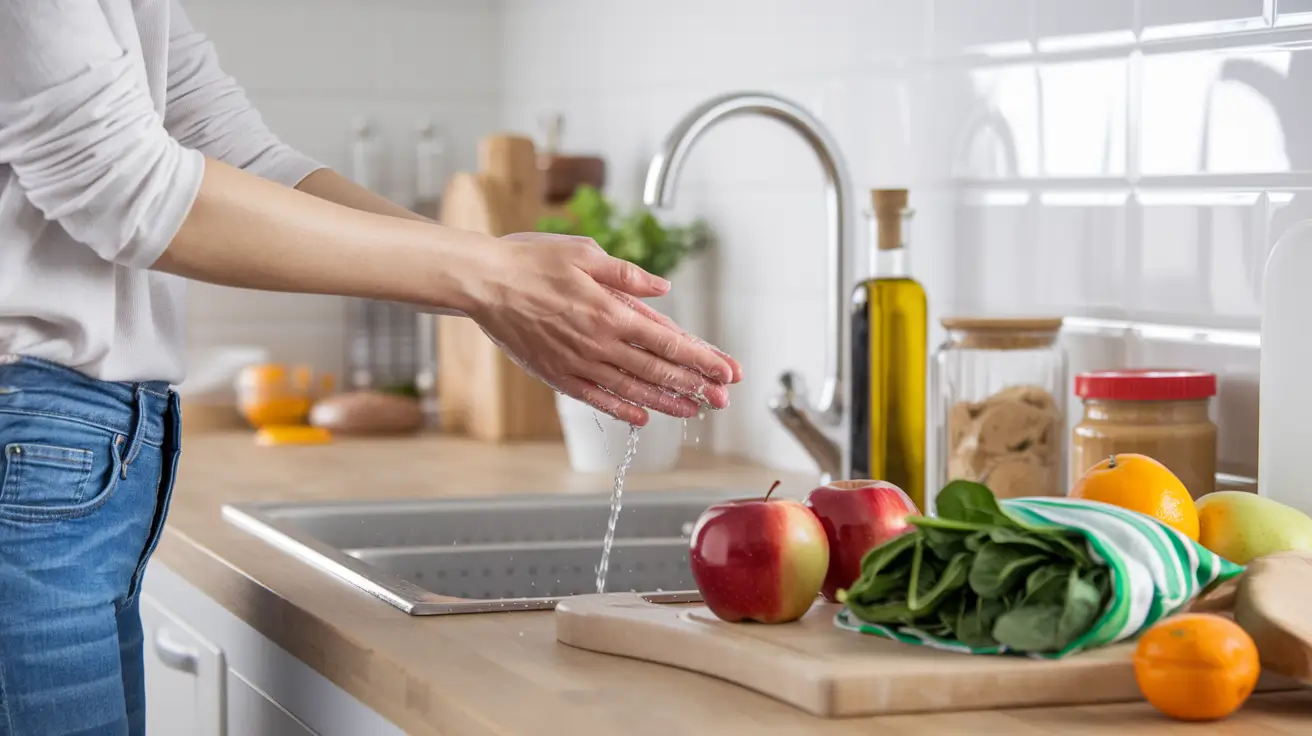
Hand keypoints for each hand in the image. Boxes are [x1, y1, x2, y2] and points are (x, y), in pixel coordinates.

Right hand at [465, 233, 741, 425]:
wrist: (483, 282)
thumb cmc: (532, 260)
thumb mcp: (586, 253)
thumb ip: (628, 276)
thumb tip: (663, 288)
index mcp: (611, 312)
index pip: (669, 342)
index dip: (703, 359)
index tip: (728, 370)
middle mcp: (599, 344)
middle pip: (658, 372)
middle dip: (696, 386)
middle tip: (723, 398)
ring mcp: (578, 364)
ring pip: (632, 391)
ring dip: (667, 403)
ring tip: (694, 411)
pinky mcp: (557, 375)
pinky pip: (596, 399)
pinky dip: (622, 410)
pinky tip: (642, 418)